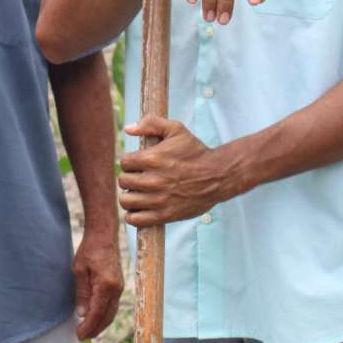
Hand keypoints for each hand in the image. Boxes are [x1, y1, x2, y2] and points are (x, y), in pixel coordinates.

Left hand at [72, 232, 122, 338]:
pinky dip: (105, 315)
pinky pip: (113, 306)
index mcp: (106, 286)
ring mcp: (120, 288)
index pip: (97, 314)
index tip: (79, 335)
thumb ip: (82, 293)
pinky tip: (96, 317)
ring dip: (100, 324)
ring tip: (87, 331)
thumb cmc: (90, 249)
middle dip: (95, 329)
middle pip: (107, 317)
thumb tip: (82, 314)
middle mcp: (116, 290)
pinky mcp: (119, 285)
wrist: (104, 235)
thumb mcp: (79, 270)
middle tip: (81, 337)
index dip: (88, 327)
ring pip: (111, 313)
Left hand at [118, 115, 243, 225]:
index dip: (130, 162)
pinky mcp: (165, 215)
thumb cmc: (196, 151)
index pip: (124, 162)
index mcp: (152, 159)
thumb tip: (128, 129)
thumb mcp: (176, 129)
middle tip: (139, 178)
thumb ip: (151, 123)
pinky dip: (133, 215)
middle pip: (123, 181)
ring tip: (138, 193)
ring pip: (125, 200)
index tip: (138, 164)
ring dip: (129, 196)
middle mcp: (153, 180)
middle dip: (129, 178)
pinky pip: (136, 219)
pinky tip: (139, 208)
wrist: (219, 176)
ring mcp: (158, 200)